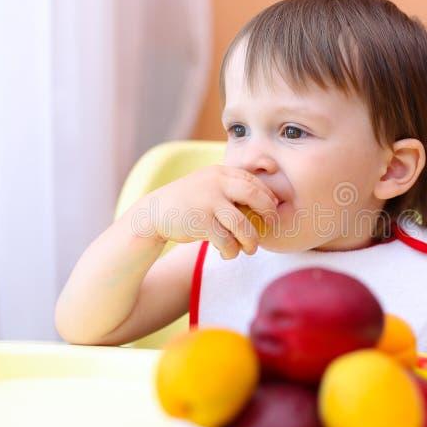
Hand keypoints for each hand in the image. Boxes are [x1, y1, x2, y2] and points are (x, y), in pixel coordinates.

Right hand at [135, 165, 277, 258]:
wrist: (154, 214)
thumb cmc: (188, 204)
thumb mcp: (208, 186)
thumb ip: (231, 188)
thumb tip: (268, 201)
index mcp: (220, 172)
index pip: (253, 181)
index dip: (267, 196)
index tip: (272, 209)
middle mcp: (215, 183)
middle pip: (254, 196)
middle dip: (268, 212)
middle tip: (271, 226)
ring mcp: (208, 201)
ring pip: (243, 224)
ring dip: (251, 240)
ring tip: (251, 249)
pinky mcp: (201, 221)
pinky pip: (226, 240)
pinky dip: (232, 250)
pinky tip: (228, 253)